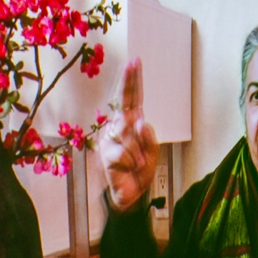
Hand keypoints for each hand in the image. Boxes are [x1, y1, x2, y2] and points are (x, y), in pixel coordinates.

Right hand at [100, 57, 159, 212]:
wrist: (129, 195)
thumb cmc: (139, 172)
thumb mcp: (153, 155)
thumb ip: (150, 139)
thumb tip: (142, 122)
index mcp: (131, 124)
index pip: (133, 99)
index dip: (133, 81)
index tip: (135, 62)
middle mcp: (118, 127)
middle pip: (124, 103)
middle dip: (128, 84)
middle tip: (131, 66)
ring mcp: (109, 139)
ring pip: (128, 133)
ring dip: (138, 150)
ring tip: (138, 162)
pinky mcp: (105, 153)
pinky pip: (123, 151)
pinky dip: (132, 160)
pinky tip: (129, 167)